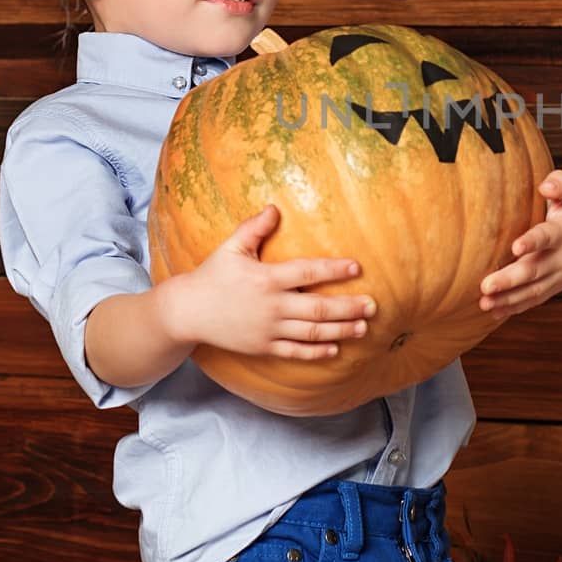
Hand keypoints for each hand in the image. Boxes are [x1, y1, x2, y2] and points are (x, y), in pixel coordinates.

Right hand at [158, 204, 374, 359]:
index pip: (308, 273)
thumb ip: (254, 228)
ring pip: (312, 333)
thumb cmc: (211, 275)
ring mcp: (268, 330)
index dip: (334, 270)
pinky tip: (335, 350)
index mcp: (267, 279)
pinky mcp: (263, 347)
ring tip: (363, 327)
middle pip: (318, 308)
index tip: (357, 268)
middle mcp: (272, 306)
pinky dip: (316, 352)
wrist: (187, 312)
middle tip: (373, 305)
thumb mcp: (230, 248)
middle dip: (348, 307)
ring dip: (340, 331)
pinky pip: (294, 352)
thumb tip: (275, 209)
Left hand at [478, 169, 561, 319]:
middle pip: (535, 270)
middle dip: (510, 280)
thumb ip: (561, 183)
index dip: (532, 242)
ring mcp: (561, 276)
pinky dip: (515, 307)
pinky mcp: (555, 286)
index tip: (516, 247)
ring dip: (508, 299)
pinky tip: (494, 311)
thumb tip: (546, 186)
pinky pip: (535, 300)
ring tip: (484, 303)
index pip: (547, 237)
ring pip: (534, 291)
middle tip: (485, 286)